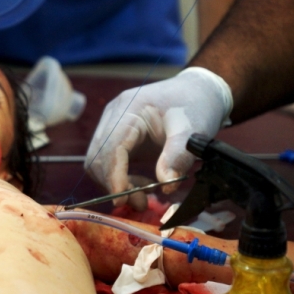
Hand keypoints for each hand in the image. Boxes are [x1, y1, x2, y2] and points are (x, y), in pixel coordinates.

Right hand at [85, 68, 232, 209]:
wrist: (196, 90)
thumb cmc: (195, 105)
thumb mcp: (193, 130)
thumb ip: (178, 156)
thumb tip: (165, 186)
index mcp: (128, 109)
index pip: (110, 146)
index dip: (113, 175)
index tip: (122, 200)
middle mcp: (113, 117)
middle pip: (97, 157)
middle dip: (113, 184)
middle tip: (140, 203)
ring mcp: (111, 126)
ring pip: (97, 162)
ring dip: (114, 183)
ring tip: (141, 197)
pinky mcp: (116, 137)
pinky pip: (107, 162)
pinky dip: (119, 178)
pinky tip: (139, 185)